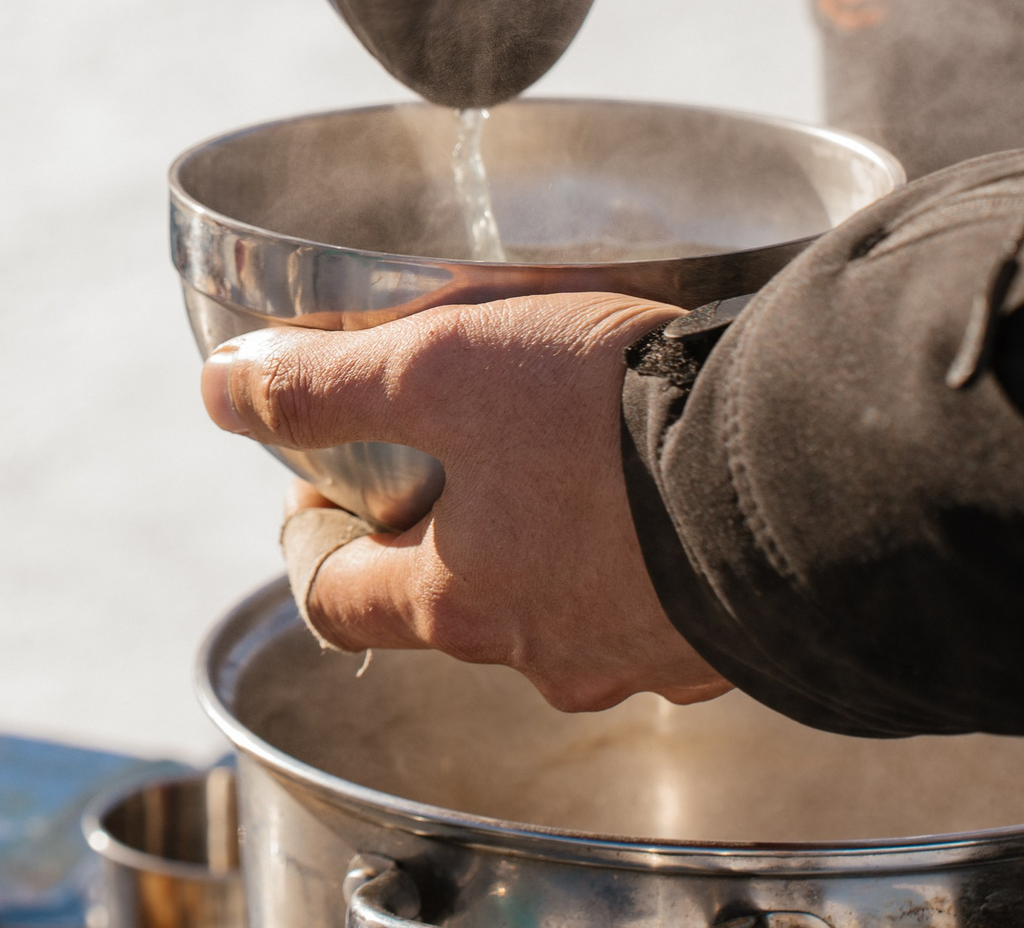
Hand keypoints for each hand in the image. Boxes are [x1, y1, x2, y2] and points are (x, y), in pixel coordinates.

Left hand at [200, 294, 731, 711]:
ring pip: (557, 604)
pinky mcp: (724, 634)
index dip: (309, 539)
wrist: (802, 469)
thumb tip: (220, 388)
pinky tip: (659, 485)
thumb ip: (325, 384)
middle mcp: (542, 654)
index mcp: (457, 603)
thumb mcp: (440, 369)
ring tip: (566, 450)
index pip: (335, 599)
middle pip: (449, 603)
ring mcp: (640, 655)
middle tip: (450, 448)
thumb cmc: (609, 422)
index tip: (317, 486)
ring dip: (542, 541)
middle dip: (436, 530)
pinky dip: (638, 550)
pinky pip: (656, 599)